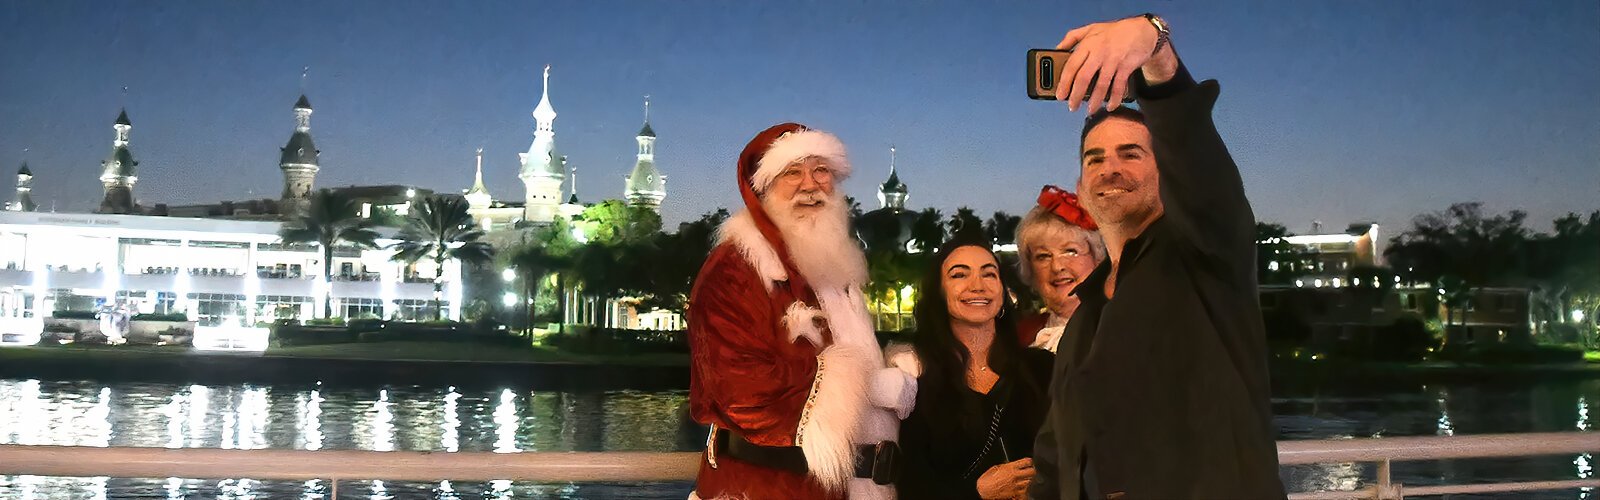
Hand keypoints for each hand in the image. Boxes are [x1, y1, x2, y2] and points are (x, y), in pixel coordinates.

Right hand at [976, 458, 1034, 498]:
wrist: (983, 491)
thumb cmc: (987, 480)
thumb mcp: (995, 468)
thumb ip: (1005, 466)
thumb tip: (1010, 465)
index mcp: (1010, 467)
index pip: (1027, 462)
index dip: (1029, 461)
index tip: (1029, 462)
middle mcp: (1015, 476)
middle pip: (1032, 472)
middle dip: (1032, 471)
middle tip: (1030, 471)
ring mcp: (1016, 486)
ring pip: (1029, 482)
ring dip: (1027, 481)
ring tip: (1024, 481)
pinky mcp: (1015, 494)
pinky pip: (1024, 492)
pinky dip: (1024, 491)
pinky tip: (1021, 490)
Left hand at [1053, 16, 1172, 112]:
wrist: (1143, 30)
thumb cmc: (1114, 31)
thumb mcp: (1090, 29)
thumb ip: (1071, 37)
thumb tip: (1057, 49)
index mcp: (1088, 44)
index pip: (1071, 66)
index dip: (1064, 83)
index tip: (1060, 95)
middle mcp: (1099, 52)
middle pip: (1083, 78)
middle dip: (1076, 96)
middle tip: (1072, 107)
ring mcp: (1113, 60)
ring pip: (1101, 85)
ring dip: (1094, 101)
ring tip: (1090, 110)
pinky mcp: (1126, 67)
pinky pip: (1119, 86)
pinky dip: (1114, 98)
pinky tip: (1110, 106)